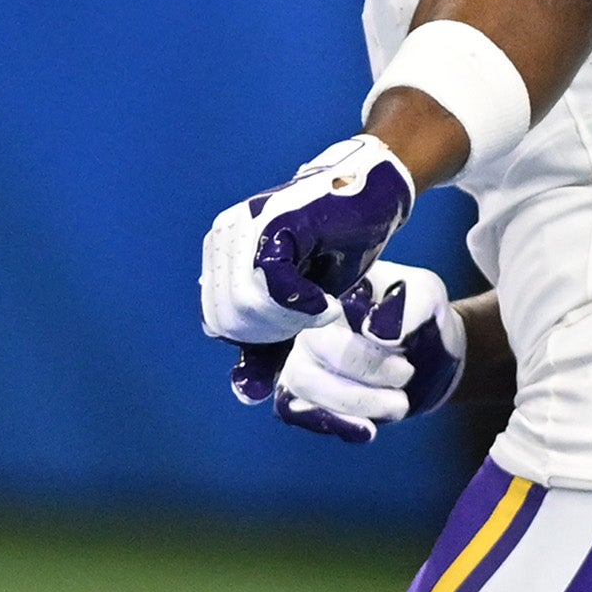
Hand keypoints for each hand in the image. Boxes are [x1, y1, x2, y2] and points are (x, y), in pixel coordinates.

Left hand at [199, 131, 414, 363]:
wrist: (372, 200)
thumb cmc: (337, 250)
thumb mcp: (299, 306)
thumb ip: (270, 343)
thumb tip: (245, 391)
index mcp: (221, 255)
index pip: (218, 323)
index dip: (262, 339)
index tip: (300, 323)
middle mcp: (223, 236)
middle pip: (230, 319)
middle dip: (276, 331)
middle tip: (314, 314)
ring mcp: (243, 225)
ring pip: (246, 306)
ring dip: (292, 319)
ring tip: (321, 305)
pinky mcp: (272, 222)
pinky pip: (272, 286)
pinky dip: (305, 306)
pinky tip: (328, 301)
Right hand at [269, 262, 467, 439]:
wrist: (430, 354)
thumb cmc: (422, 315)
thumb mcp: (428, 296)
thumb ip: (409, 308)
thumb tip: (378, 334)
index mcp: (329, 289)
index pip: (313, 302)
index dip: (336, 321)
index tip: (382, 339)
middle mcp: (306, 323)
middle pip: (311, 347)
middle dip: (363, 368)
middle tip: (406, 372)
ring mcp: (302, 359)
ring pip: (304, 384)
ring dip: (354, 401)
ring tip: (400, 404)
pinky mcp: (308, 396)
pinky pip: (298, 412)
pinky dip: (333, 423)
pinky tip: (368, 431)